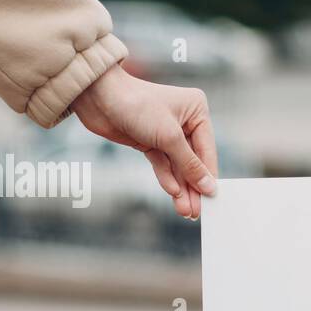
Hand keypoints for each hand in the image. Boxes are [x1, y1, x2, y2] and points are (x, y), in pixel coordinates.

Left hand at [71, 65, 217, 218]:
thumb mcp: (170, 137)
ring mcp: (167, 133)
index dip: (208, 175)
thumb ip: (190, 164)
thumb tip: (208, 186)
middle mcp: (184, 122)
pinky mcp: (150, 142)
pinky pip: (163, 165)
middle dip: (193, 186)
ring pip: (178, 167)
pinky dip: (167, 179)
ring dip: (181, 188)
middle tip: (197, 211)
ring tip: (186, 211)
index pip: (207, 150)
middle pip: (193, 161)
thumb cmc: (137, 105)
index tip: (212, 198)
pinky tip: (174, 194)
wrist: (98, 98)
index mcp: (197, 111)